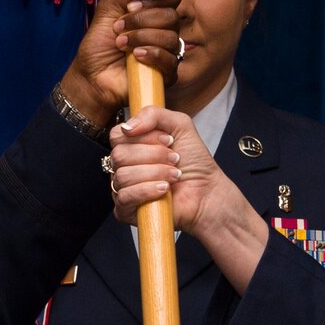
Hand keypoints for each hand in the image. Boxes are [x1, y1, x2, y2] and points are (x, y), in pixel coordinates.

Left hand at [59, 0, 181, 125]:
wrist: (90, 74)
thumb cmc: (99, 43)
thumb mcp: (109, 6)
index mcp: (154, 12)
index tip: (130, 6)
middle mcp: (164, 30)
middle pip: (171, 16)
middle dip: (141, 20)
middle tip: (119, 27)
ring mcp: (167, 52)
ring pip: (170, 37)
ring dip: (140, 37)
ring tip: (121, 44)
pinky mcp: (167, 73)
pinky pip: (170, 58)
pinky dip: (150, 54)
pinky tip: (134, 57)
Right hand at [108, 107, 249, 237]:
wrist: (207, 192)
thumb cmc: (195, 162)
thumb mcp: (180, 125)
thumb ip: (153, 114)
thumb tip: (127, 127)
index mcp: (132, 146)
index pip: (117, 135)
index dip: (142, 136)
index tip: (168, 140)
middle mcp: (124, 166)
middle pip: (119, 155)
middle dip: (153, 155)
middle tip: (175, 159)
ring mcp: (123, 188)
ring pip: (123, 175)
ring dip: (155, 173)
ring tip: (174, 176)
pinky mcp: (126, 210)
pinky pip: (124, 196)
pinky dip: (147, 190)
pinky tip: (163, 189)